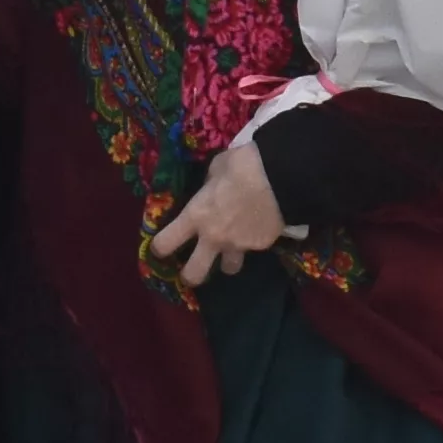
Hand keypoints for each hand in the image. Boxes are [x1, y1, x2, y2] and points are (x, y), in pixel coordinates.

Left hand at [148, 132, 293, 282]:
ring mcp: (238, 246)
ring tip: (233, 247)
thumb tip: (211, 189)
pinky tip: (259, 226)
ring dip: (228, 260)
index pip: (164, 244)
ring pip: (228, 269)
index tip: (161, 247)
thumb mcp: (217, 168)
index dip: (159, 248)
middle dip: (190, 276)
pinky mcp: (262, 246)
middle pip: (193, 275)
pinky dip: (253, 242)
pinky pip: (253, 249)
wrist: (283, 176)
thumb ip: (209, 185)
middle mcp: (213, 238)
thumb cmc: (243, 166)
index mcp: (196, 216)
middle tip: (193, 268)